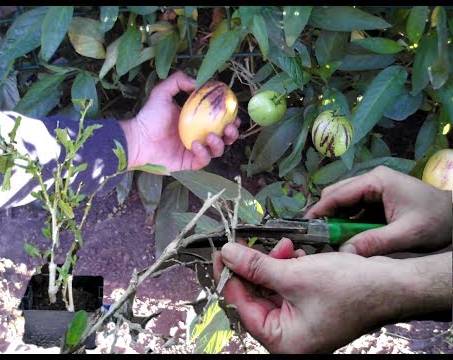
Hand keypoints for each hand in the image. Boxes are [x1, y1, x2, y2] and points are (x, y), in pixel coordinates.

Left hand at [120, 71, 239, 172]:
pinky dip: (203, 153)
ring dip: (219, 144)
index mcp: (196, 121)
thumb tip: (197, 82)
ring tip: (211, 136)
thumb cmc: (149, 117)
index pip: (219, 120)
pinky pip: (203, 160)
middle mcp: (199, 136)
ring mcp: (195, 151)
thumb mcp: (162, 93)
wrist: (138, 139)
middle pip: (224, 138)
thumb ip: (177, 81)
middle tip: (230, 127)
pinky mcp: (189, 164)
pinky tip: (196, 144)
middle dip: (232, 134)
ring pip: (217, 151)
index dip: (230, 118)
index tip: (234, 113)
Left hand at [213, 240, 450, 353]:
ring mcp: (300, 322)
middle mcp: (289, 336)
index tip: (221, 250)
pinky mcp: (309, 307)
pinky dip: (287, 268)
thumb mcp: (293, 274)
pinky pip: (287, 286)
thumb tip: (226, 254)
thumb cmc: (348, 288)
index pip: (240, 305)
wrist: (391, 285)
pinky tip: (296, 254)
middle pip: (254, 296)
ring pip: (271, 287)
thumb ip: (255, 265)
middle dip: (255, 266)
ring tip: (286, 247)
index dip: (228, 275)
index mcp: (282, 340)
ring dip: (273, 264)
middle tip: (253, 243)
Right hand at [305, 166, 451, 255]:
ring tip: (331, 238)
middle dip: (326, 214)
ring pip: (343, 200)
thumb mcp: (407, 234)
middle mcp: (372, 180)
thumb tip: (345, 252)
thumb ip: (375, 242)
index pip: (339, 193)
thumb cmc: (436, 220)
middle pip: (337, 194)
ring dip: (336, 218)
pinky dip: (347, 221)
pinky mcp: (377, 197)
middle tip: (319, 236)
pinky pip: (354, 207)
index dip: (320, 210)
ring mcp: (374, 187)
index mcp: (377, 181)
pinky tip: (348, 235)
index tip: (306, 226)